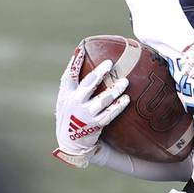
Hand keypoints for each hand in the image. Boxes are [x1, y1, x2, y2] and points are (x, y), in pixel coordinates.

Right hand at [53, 46, 129, 167]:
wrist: (71, 142)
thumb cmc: (72, 113)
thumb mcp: (67, 99)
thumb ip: (74, 83)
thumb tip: (82, 56)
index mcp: (67, 94)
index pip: (69, 76)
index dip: (74, 63)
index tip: (81, 50)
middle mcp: (74, 103)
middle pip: (87, 85)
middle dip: (98, 73)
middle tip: (110, 63)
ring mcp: (85, 115)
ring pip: (102, 100)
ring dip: (114, 91)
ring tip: (125, 82)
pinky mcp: (95, 125)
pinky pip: (109, 115)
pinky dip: (118, 107)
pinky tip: (127, 99)